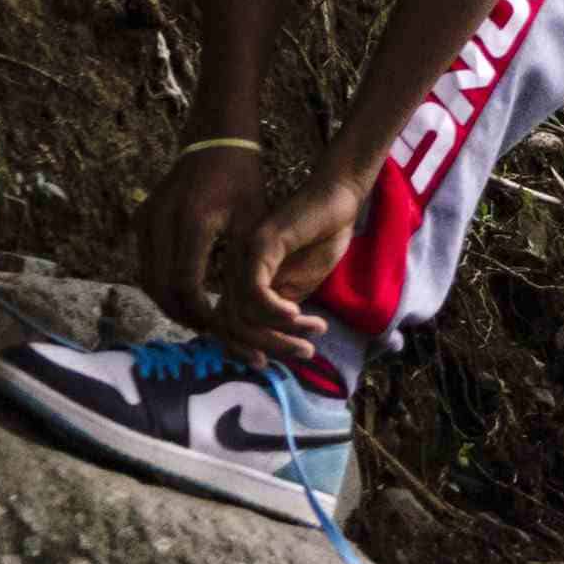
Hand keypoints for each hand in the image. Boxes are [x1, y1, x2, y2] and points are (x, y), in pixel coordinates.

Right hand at [138, 141, 269, 331]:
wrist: (216, 143)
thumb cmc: (243, 183)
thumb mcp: (252, 222)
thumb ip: (244, 265)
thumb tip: (241, 312)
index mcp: (192, 219)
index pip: (185, 283)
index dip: (199, 312)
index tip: (217, 326)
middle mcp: (160, 218)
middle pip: (160, 285)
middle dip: (181, 313)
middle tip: (206, 329)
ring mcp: (145, 217)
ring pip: (147, 278)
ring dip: (168, 302)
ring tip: (195, 317)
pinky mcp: (140, 217)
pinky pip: (144, 262)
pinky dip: (160, 284)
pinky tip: (182, 294)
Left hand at [216, 163, 369, 363]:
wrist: (338, 199)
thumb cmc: (322, 237)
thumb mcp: (299, 285)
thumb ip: (280, 311)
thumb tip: (270, 344)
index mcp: (240, 278)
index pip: (225, 324)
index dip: (242, 349)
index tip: (267, 364)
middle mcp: (234, 267)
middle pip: (232, 325)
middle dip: (270, 347)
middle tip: (305, 354)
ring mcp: (243, 255)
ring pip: (242, 314)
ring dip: (278, 333)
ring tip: (311, 336)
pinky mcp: (259, 244)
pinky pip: (255, 291)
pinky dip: (275, 311)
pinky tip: (298, 315)